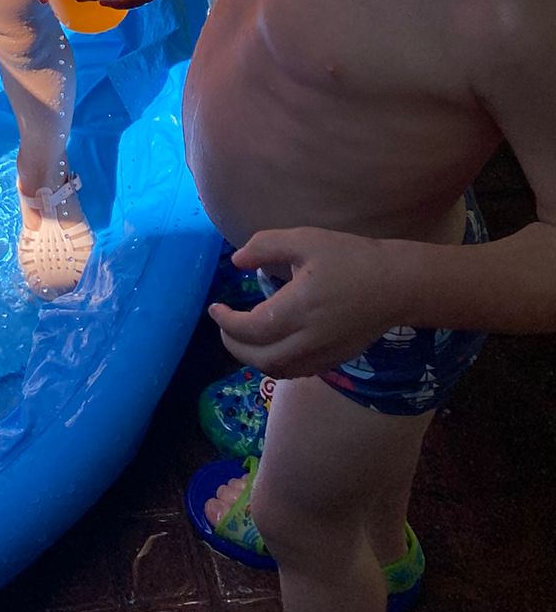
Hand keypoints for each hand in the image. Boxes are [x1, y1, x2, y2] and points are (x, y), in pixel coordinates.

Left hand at [209, 227, 408, 376]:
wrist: (396, 285)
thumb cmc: (350, 257)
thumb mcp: (305, 240)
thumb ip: (265, 246)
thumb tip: (236, 261)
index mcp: (298, 310)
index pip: (251, 329)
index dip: (226, 322)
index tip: (215, 307)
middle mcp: (309, 340)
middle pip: (260, 358)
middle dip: (234, 345)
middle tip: (223, 324)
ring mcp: (324, 355)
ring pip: (278, 370)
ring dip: (253, 358)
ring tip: (242, 336)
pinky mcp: (336, 360)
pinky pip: (297, 372)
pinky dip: (276, 364)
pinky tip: (271, 345)